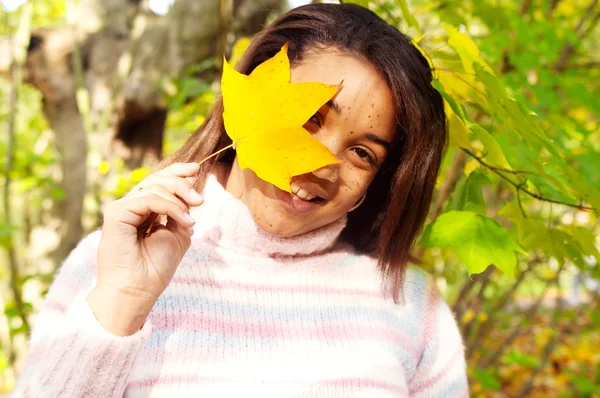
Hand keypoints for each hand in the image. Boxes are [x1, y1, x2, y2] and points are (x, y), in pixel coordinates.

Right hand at [87, 162, 202, 334]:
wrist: (138, 290)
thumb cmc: (156, 268)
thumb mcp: (178, 234)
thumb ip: (182, 211)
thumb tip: (191, 187)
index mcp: (144, 211)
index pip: (159, 182)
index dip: (177, 172)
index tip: (196, 169)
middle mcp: (132, 207)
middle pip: (157, 179)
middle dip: (181, 183)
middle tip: (200, 200)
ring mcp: (123, 208)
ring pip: (154, 186)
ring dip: (179, 200)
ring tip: (190, 222)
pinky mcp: (116, 213)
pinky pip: (149, 199)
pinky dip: (171, 207)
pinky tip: (184, 222)